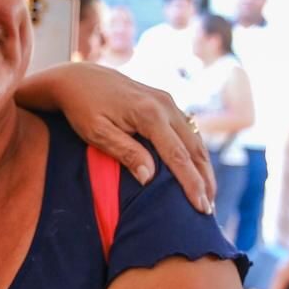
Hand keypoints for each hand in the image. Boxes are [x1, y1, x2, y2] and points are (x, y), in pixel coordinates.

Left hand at [33, 63, 215, 213]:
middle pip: (195, 149)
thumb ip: (124, 152)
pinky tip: (195, 170)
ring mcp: (167, 101)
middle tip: (208, 210)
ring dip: (203, 168)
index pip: (178, 156)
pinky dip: (195, 153)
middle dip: (205, 181)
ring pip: (195, 139)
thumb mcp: (97, 132)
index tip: (201, 209)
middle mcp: (165, 105)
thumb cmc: (83, 108)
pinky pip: (188, 131)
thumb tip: (148, 178)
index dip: (192, 184)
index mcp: (149, 114)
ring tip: (207, 196)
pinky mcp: (165, 102)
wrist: (79, 78)